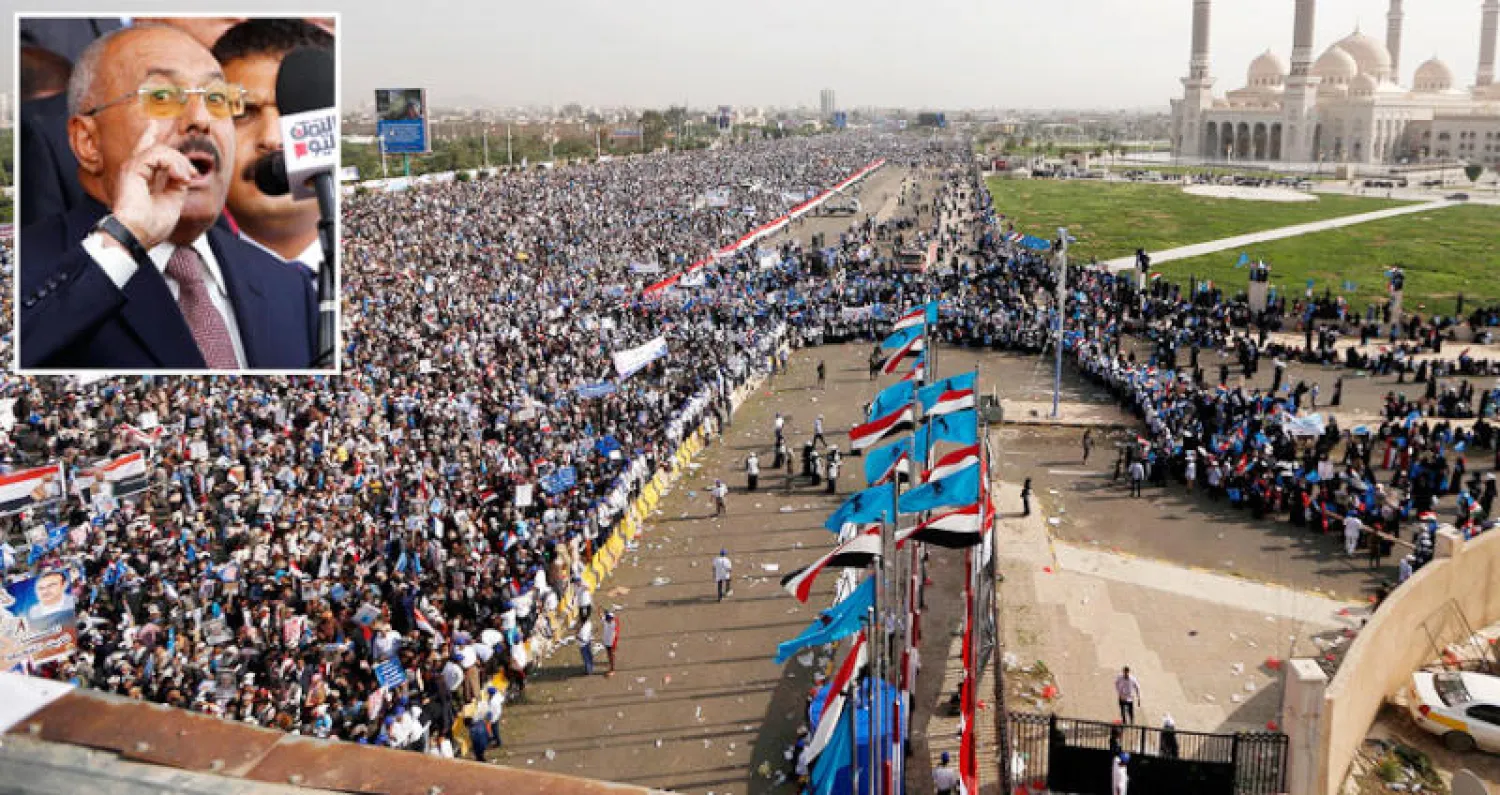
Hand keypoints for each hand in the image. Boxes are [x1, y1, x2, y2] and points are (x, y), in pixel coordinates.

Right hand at [109, 121, 197, 250]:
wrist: (137, 235)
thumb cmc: (151, 225)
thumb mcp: (172, 200)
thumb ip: (177, 182)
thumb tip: (184, 171)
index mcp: (140, 177)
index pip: (143, 151)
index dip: (148, 136)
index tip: (152, 124)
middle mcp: (133, 170)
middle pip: (156, 148)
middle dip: (178, 157)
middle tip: (189, 174)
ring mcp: (131, 168)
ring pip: (160, 150)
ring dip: (179, 163)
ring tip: (184, 179)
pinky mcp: (132, 169)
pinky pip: (157, 154)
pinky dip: (173, 164)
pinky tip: (180, 177)